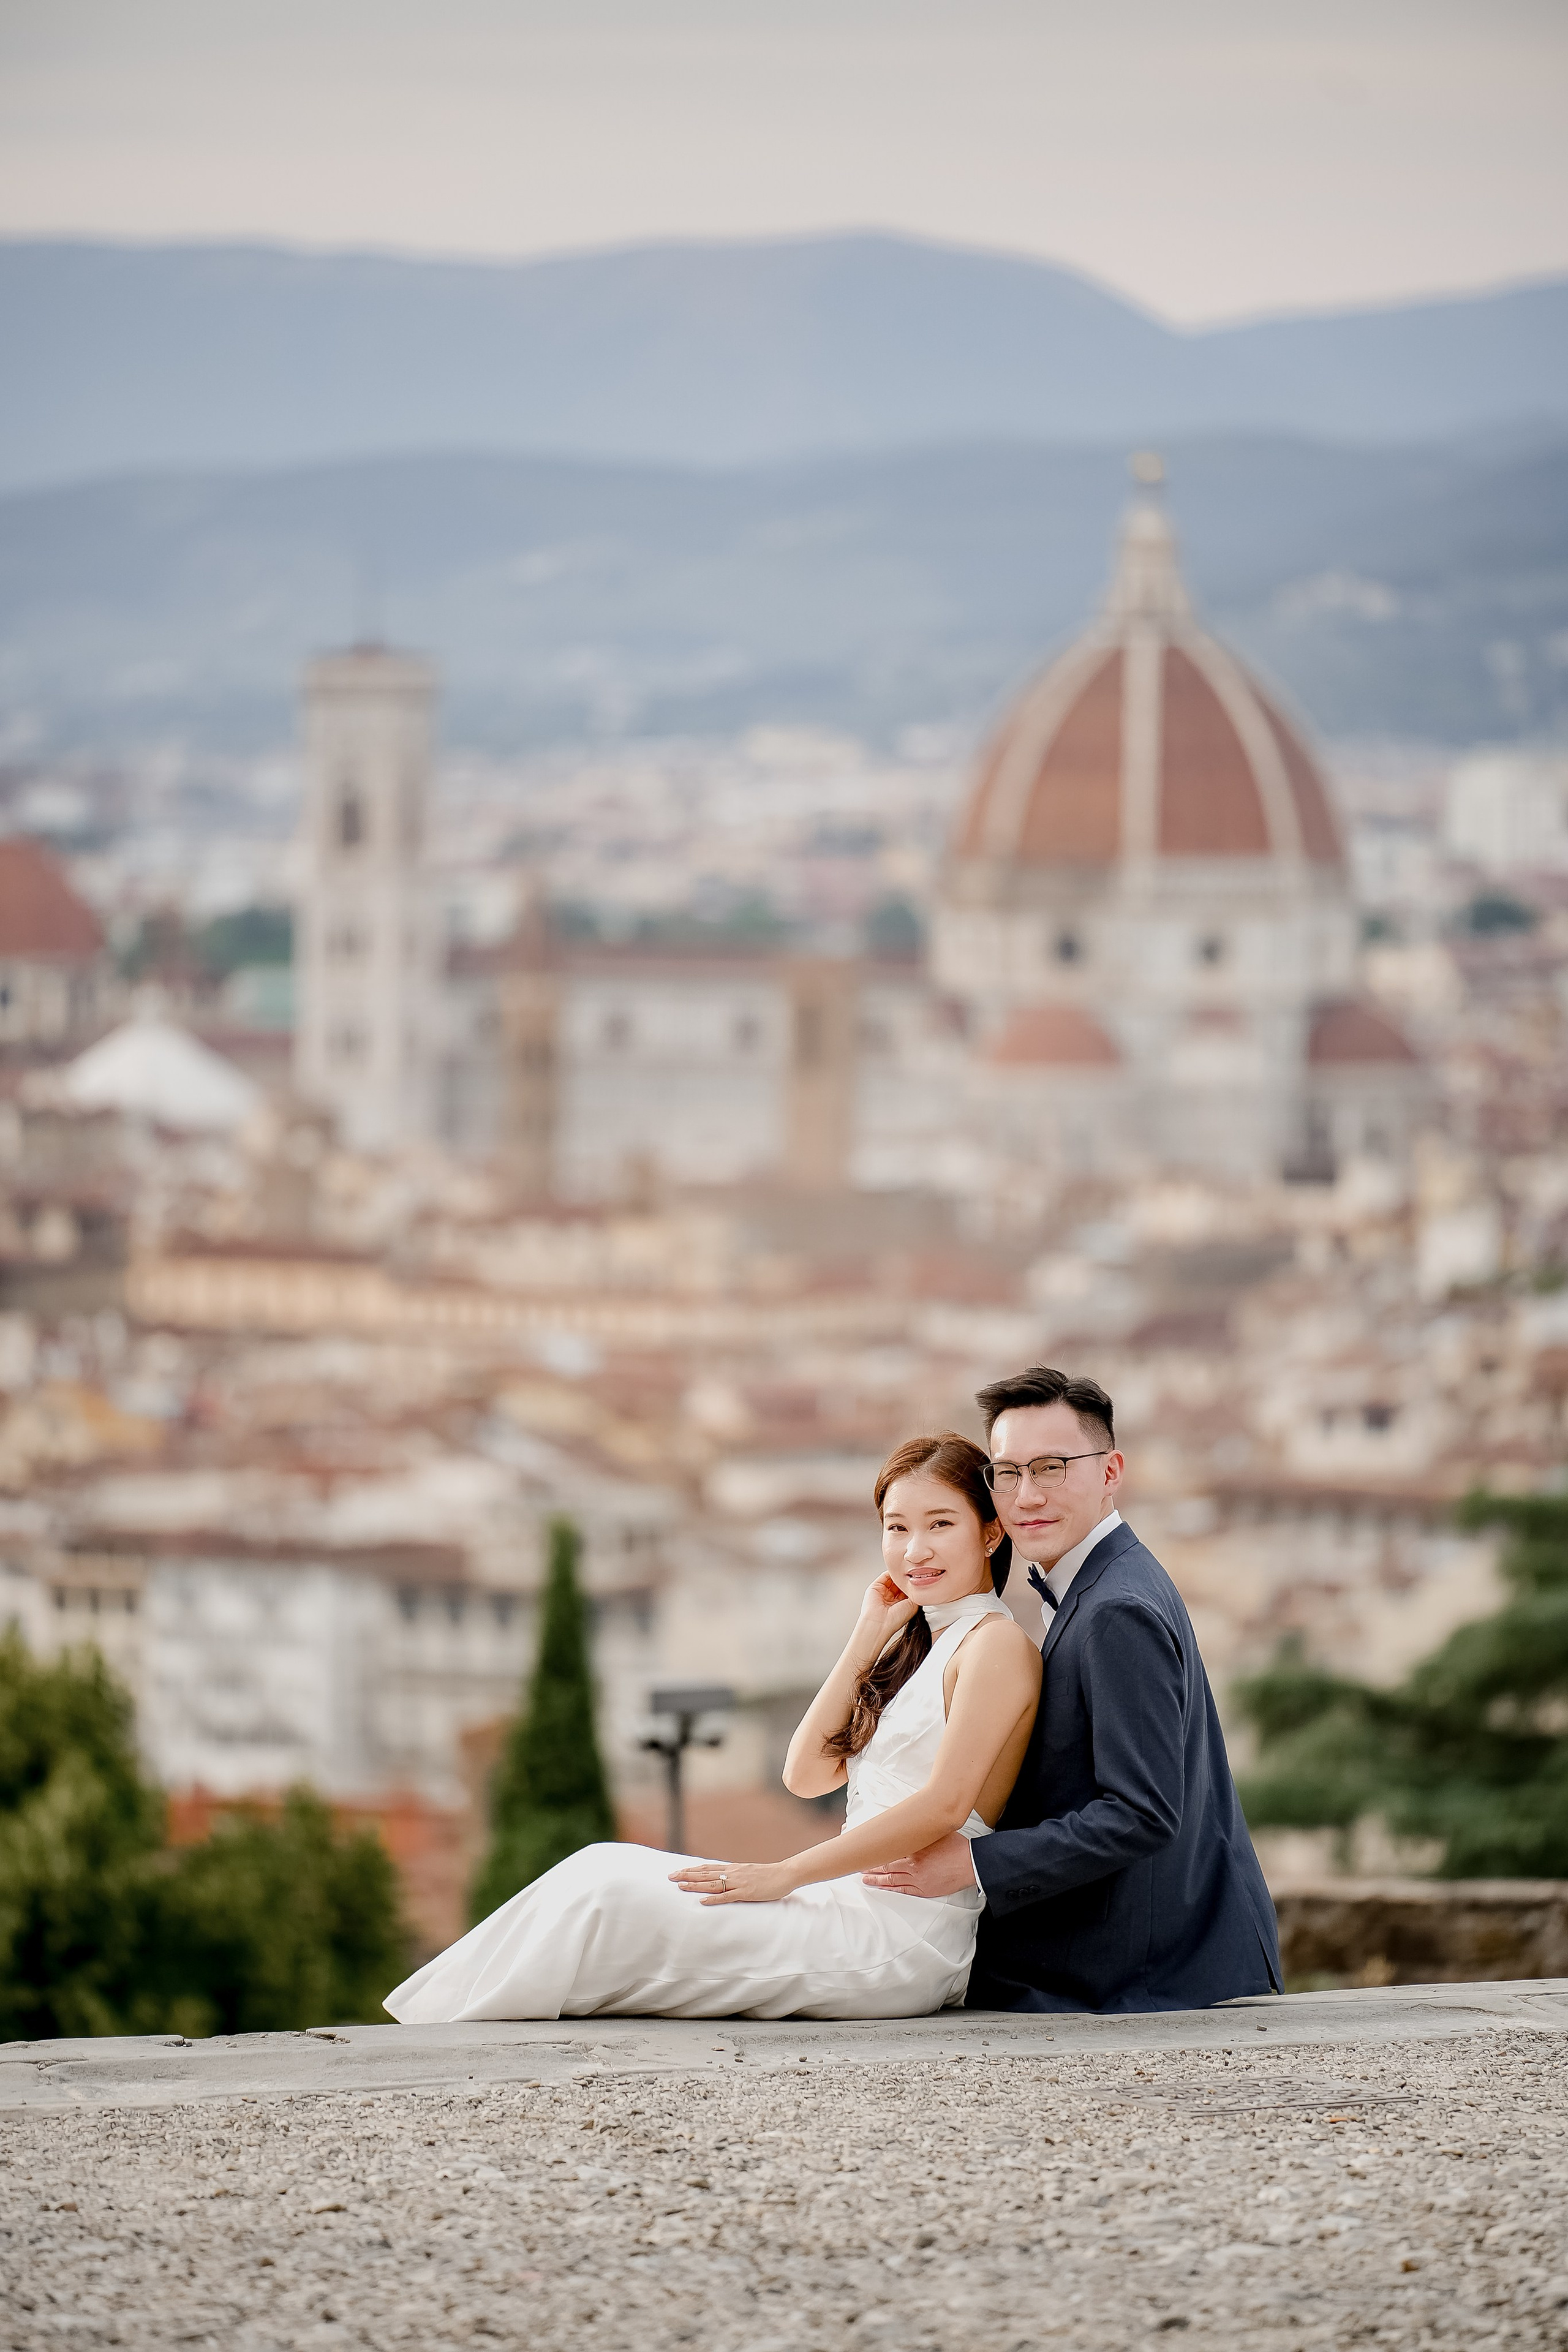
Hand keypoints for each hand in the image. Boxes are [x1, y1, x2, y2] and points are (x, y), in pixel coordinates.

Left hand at [668, 1859, 796, 1905]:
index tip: (677, 1871)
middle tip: (670, 1876)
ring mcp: (739, 1882)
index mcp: (732, 1868)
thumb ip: (735, 1875)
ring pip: (712, 1884)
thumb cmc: (768, 1875)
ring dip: (695, 1885)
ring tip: (680, 1887)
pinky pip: (727, 1896)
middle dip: (687, 1875)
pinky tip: (702, 1901)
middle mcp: (732, 1873)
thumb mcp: (748, 1872)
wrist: (785, 1874)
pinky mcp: (746, 1892)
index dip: (691, 1869)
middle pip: (705, 1874)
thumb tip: (722, 1879)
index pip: (707, 1868)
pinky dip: (713, 1899)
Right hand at [854, 1571, 918, 1655]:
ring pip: (893, 1579)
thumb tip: (918, 1584)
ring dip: (899, 1575)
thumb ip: (915, 1593)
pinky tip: (898, 1571)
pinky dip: (891, 1572)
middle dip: (906, 1579)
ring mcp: (883, 1593)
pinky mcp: (875, 1587)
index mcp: (900, 1605)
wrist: (880, 1622)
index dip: (913, 1585)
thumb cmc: (895, 1619)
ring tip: (906, 1572)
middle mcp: (891, 1599)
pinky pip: (884, 1576)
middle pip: (900, 1584)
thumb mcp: (913, 1605)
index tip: (920, 1579)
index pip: (907, 1591)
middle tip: (913, 1574)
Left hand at [860, 1831, 977, 1899]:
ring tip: (865, 1878)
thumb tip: (906, 1827)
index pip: (888, 1850)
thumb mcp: (935, 1833)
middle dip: (871, 1866)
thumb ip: (919, 1833)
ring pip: (891, 1879)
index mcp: (914, 1848)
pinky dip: (890, 1889)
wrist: (971, 1863)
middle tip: (859, 1866)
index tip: (865, 1849)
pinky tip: (882, 1888)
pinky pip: (902, 1890)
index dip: (875, 1851)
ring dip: (876, 1879)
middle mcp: (913, 1864)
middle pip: (886, 1865)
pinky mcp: (924, 1890)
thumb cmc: (956, 1846)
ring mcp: (917, 1878)